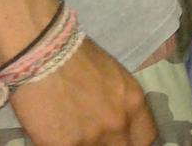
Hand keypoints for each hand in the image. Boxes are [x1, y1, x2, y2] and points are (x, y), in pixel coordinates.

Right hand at [9, 37, 155, 144]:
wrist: (45, 53)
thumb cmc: (77, 57)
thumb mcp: (114, 78)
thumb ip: (119, 103)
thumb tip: (114, 120)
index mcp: (133, 102)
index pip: (146, 138)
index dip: (132, 140)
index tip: (123, 139)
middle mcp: (118, 123)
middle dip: (111, 144)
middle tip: (95, 136)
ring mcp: (91, 138)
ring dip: (85, 144)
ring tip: (72, 129)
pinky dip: (60, 144)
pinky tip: (54, 135)